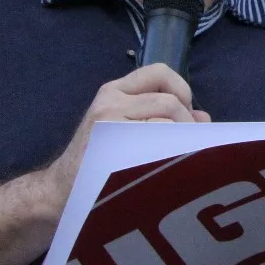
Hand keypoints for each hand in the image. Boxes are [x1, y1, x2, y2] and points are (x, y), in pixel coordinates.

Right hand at [43, 64, 208, 204]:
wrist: (61, 191)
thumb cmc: (99, 161)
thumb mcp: (127, 129)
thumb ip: (162, 117)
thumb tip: (204, 119)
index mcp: (116, 91)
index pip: (160, 73)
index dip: (182, 90)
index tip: (186, 116)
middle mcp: (111, 100)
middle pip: (169, 101)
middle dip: (187, 124)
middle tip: (188, 147)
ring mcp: (109, 123)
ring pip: (166, 121)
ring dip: (181, 141)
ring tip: (178, 159)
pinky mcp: (111, 148)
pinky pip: (155, 144)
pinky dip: (168, 154)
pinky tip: (166, 169)